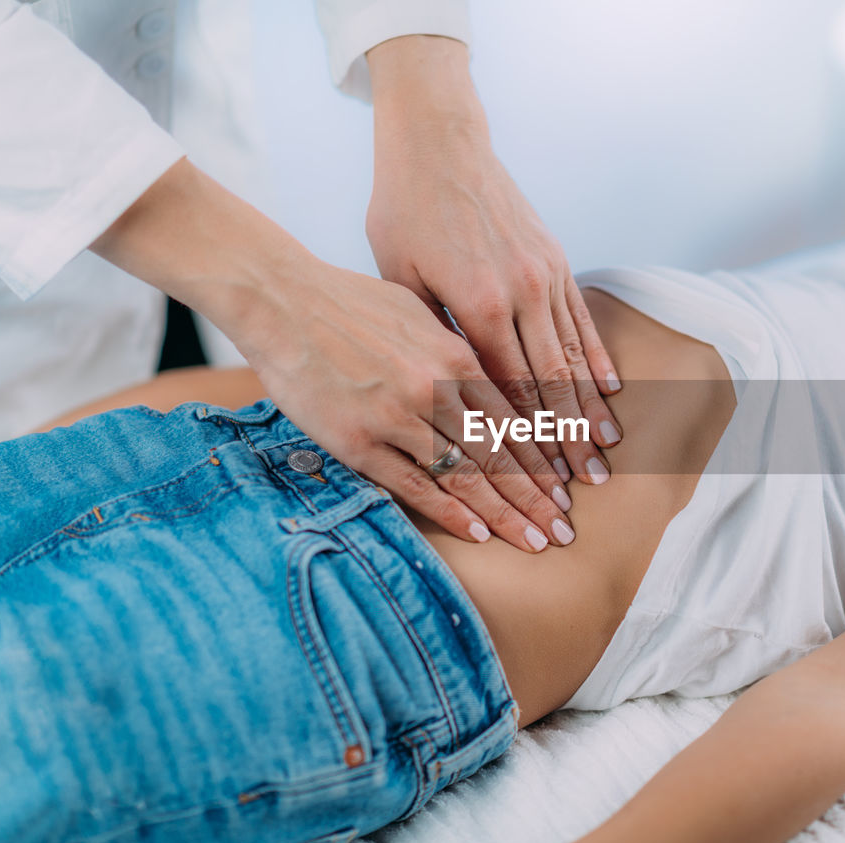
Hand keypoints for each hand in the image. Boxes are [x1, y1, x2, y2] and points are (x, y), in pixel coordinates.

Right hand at [244, 262, 576, 552]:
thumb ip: (455, 353)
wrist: (281, 300)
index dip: (542, 460)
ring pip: (465, 475)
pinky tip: (478, 533)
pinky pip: (415, 485)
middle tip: (563, 530)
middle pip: (499, 454)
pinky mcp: (358, 441)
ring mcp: (397, 417)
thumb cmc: (349, 304)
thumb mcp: (419, 315)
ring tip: (535, 541)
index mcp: (455, 355)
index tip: (564, 490)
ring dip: (504, 513)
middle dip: (536, 497)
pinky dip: (450, 512)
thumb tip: (488, 384)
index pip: (513, 420)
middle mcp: (434, 388)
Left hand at [366, 36, 621, 485]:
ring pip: (573, 354)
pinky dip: (596, 358)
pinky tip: (610, 389)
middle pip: (550, 383)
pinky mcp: (554, 260)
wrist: (440, 143)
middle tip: (585, 484)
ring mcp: (543, 275)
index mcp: (477, 304)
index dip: (524, 442)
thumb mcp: (399, 278)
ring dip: (589, 407)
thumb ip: (432, 336)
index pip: (508, 390)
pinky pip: (580, 319)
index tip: (538, 481)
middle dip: (568, 439)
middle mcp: (520, 293)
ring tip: (605, 449)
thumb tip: (451, 396)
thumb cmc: (404, 210)